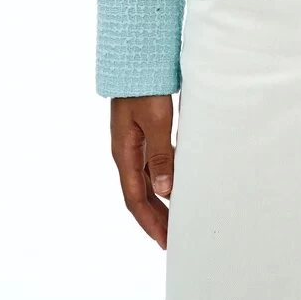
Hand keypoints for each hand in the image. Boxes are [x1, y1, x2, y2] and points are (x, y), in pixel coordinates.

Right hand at [110, 94, 175, 248]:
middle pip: (139, 194)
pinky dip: (162, 180)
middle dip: (154, 219)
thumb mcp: (156, 120)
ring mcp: (132, 143)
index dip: (150, 222)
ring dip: (158, 202)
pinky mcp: (142, 132)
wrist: (136, 58)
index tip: (165, 241)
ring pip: (144, 181)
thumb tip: (164, 190)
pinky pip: (150, 165)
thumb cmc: (145, 86)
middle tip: (172, 240)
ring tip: (176, 219)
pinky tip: (175, 184)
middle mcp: (125, 152)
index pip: (135, 198)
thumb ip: (160, 153)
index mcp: (124, 152)